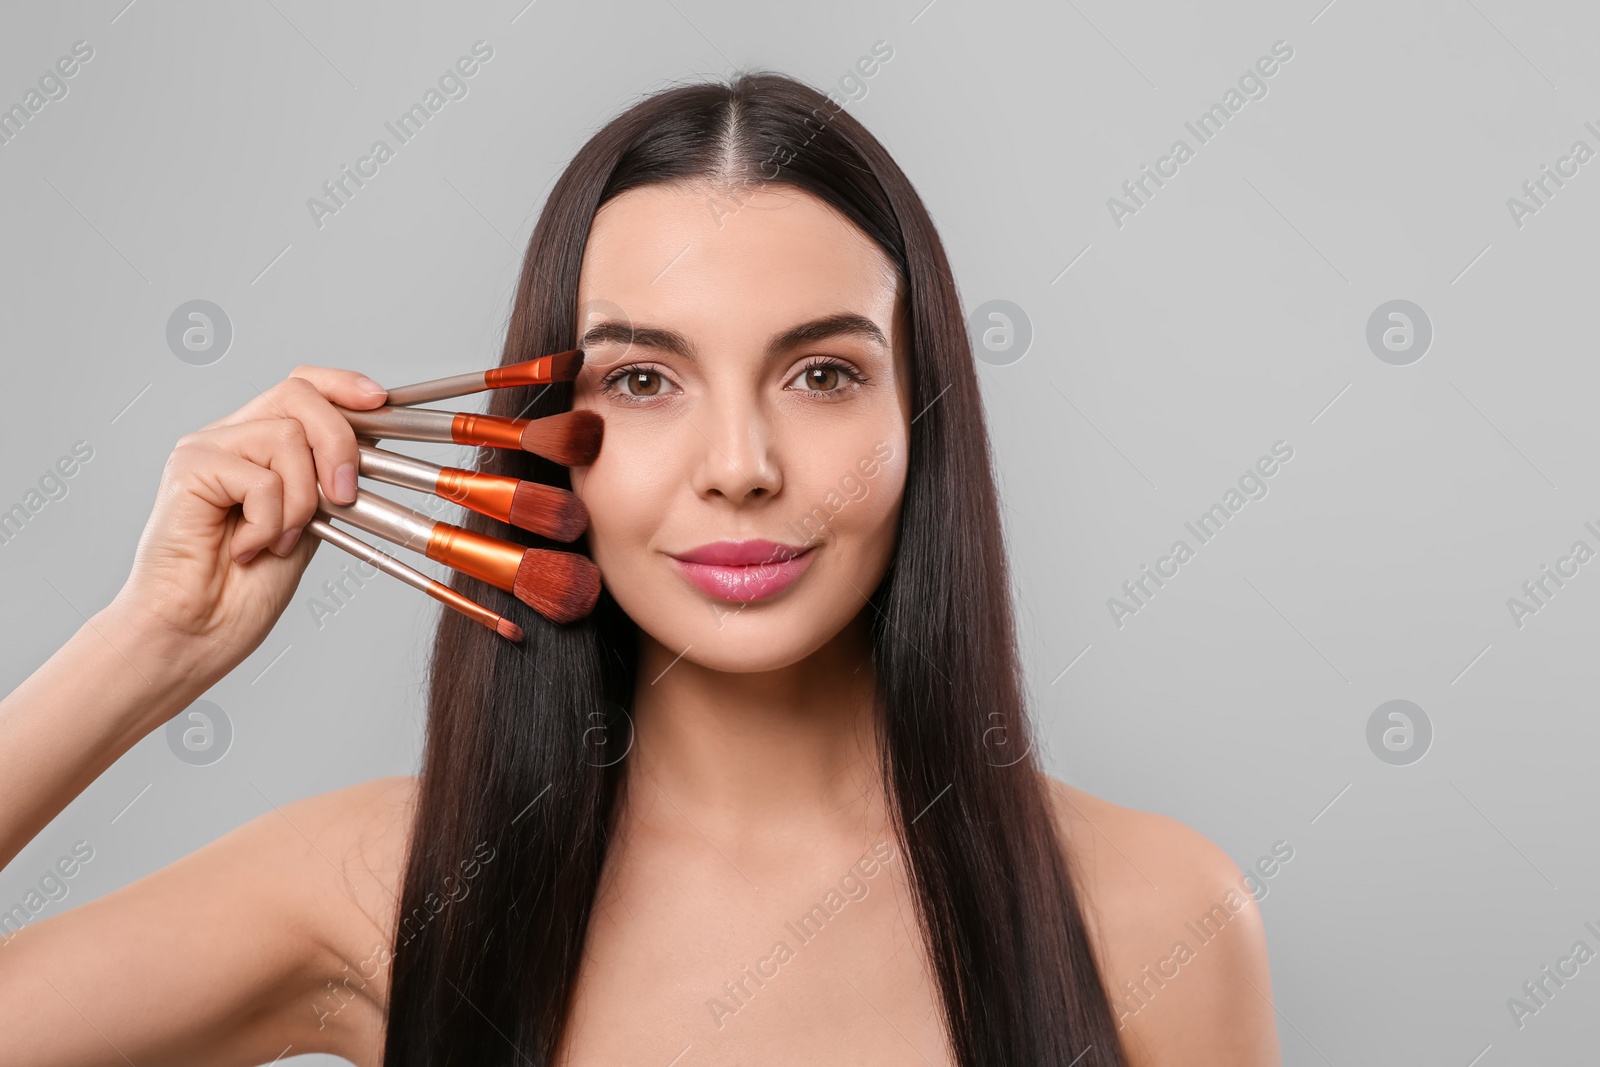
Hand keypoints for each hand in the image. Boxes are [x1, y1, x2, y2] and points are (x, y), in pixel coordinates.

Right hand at [105, 367, 387, 678]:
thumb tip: (372, 449)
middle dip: (338, 442)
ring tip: (278, 541)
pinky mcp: (189, 470)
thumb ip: (326, 482)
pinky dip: (270, 523)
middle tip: (342, 495)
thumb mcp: (309, 525)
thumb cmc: (243, 590)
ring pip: (286, 437)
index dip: (344, 385)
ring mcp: (205, 449)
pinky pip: (261, 479)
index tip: (379, 401)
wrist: (195, 632)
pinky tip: (245, 548)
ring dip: (300, 502)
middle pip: (299, 394)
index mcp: (256, 446)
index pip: (303, 386)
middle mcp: (228, 437)